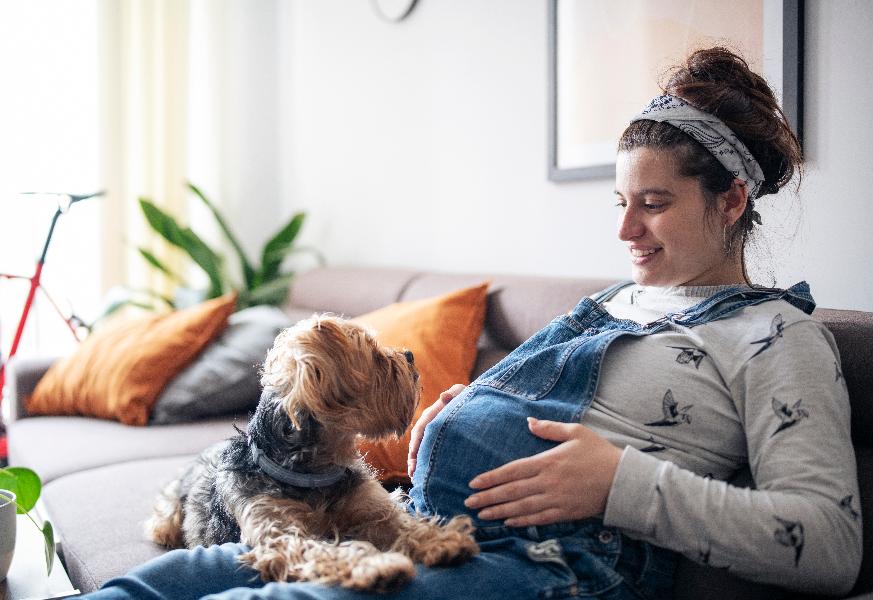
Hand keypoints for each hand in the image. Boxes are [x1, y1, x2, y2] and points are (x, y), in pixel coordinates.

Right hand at [407, 384, 466, 478]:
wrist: (472, 401)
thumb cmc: (465, 396)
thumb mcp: (460, 392)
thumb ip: (453, 393)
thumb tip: (444, 396)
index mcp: (431, 414)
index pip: (420, 429)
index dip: (416, 442)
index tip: (413, 454)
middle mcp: (428, 425)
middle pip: (417, 443)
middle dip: (414, 458)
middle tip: (413, 472)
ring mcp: (432, 434)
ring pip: (421, 450)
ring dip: (418, 464)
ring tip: (416, 479)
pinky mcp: (438, 442)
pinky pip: (429, 454)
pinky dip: (426, 464)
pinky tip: (426, 477)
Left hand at [464, 418, 621, 526]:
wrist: (623, 480)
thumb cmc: (599, 453)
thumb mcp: (576, 432)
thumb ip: (550, 428)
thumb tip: (529, 422)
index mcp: (548, 461)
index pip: (512, 471)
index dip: (491, 478)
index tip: (474, 483)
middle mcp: (548, 482)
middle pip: (512, 491)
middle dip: (488, 497)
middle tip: (469, 503)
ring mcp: (556, 500)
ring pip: (522, 508)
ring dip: (500, 511)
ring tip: (482, 515)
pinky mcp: (565, 513)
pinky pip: (539, 519)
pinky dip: (522, 521)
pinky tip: (508, 522)